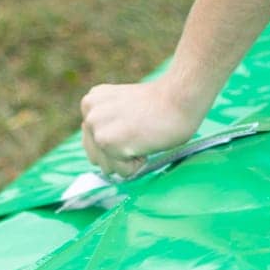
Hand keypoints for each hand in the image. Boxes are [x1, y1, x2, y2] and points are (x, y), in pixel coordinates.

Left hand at [80, 76, 208, 178]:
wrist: (180, 97)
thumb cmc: (161, 105)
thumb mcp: (122, 109)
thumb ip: (107, 126)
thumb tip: (99, 157)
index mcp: (91, 103)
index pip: (93, 143)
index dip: (118, 143)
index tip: (133, 126)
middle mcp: (89, 113)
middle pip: (97, 158)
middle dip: (119, 155)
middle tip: (139, 133)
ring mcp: (96, 127)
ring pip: (108, 168)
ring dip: (128, 160)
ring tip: (142, 136)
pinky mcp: (107, 141)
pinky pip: (122, 172)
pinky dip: (138, 165)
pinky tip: (146, 143)